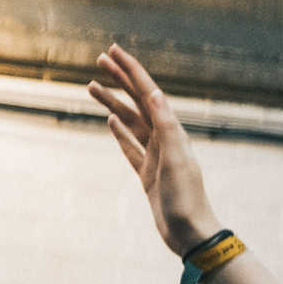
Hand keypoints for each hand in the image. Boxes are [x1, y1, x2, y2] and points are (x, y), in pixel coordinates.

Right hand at [89, 43, 223, 255]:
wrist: (191, 233)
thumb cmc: (186, 199)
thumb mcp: (176, 159)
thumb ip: (167, 126)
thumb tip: (155, 94)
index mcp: (172, 131)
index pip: (148, 92)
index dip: (131, 70)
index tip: (113, 50)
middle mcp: (165, 139)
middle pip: (138, 101)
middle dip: (120, 79)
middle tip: (99, 59)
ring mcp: (155, 155)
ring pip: (130, 121)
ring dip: (112, 101)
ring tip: (91, 86)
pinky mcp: (148, 173)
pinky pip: (130, 146)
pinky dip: (119, 132)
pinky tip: (110, 120)